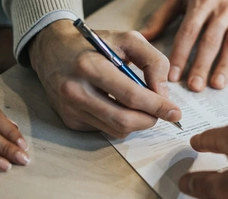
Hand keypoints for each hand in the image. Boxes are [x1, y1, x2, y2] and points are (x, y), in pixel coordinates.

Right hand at [29, 20, 181, 138]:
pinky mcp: (69, 120)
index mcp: (90, 66)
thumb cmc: (94, 44)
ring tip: (142, 108)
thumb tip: (163, 94)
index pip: (131, 96)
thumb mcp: (127, 40)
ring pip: (116, 130)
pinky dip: (119, 123)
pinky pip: (104, 130)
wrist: (52, 49)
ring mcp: (71, 108)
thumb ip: (153, 62)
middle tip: (161, 113)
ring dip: (137, 124)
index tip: (175, 112)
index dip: (157, 107)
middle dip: (150, 120)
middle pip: (124, 120)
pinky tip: (118, 107)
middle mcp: (76, 90)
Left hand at [140, 0, 227, 91]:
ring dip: (225, 66)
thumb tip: (143, 37)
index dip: (180, 54)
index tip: (173, 76)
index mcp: (201, 2)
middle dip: (202, 65)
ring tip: (217, 85)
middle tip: (194, 87)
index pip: (188, 32)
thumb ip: (162, 17)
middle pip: (210, 41)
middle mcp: (222, 10)